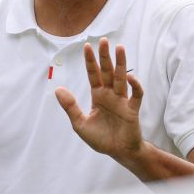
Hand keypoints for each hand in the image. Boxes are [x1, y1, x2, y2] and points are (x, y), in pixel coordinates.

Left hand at [55, 37, 144, 162]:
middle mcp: (110, 95)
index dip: (90, 61)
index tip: (87, 46)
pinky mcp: (132, 110)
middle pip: (107, 71)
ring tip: (120, 48)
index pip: (93, 74)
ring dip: (121, 63)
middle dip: (105, 56)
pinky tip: (131, 77)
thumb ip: (70, 107)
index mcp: (98, 96)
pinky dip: (135, 85)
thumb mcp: (80, 124)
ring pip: (122, 78)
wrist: (118, 153)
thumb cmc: (101, 139)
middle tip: (104, 40)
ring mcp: (122, 101)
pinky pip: (136, 95)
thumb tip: (58, 89)